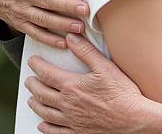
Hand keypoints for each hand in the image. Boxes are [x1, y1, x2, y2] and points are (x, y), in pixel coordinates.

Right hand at [0, 0, 89, 47]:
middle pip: (47, 1)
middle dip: (67, 6)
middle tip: (86, 9)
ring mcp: (21, 10)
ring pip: (42, 19)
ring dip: (62, 25)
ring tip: (80, 27)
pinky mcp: (20, 24)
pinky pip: (36, 33)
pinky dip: (50, 39)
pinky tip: (66, 43)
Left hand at [25, 33, 156, 133]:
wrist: (132, 119)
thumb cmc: (121, 92)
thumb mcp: (105, 67)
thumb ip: (86, 52)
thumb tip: (71, 38)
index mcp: (72, 86)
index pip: (48, 74)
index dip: (38, 66)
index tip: (32, 61)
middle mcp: (67, 105)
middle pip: (42, 94)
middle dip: (33, 85)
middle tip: (29, 79)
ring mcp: (70, 121)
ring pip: (45, 112)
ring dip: (35, 104)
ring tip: (31, 99)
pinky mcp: (77, 133)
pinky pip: (54, 132)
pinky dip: (45, 127)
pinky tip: (42, 124)